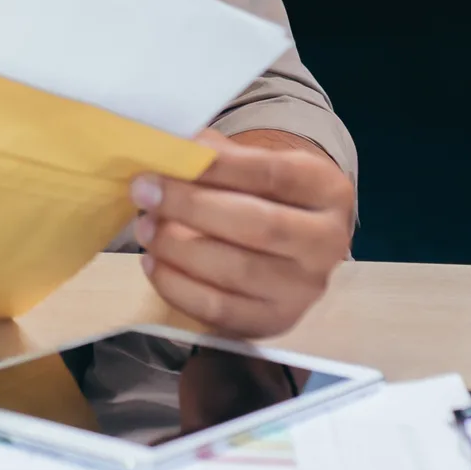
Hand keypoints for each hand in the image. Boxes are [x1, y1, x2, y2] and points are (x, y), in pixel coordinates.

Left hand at [130, 130, 354, 338]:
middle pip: (259, 225)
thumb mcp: (249, 164)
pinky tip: (151, 263)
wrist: (285, 248)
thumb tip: (167, 148)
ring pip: (238, 270)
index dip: (217, 167)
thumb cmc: (258, 194)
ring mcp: (305, 288)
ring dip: (179, 248)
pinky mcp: (276, 321)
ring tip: (143, 228)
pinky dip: (177, 287)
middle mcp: (327, 242)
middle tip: (143, 192)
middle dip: (191, 207)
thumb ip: (214, 153)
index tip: (166, 159)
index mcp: (326, 189)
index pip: (272, 173)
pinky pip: (220, 309)